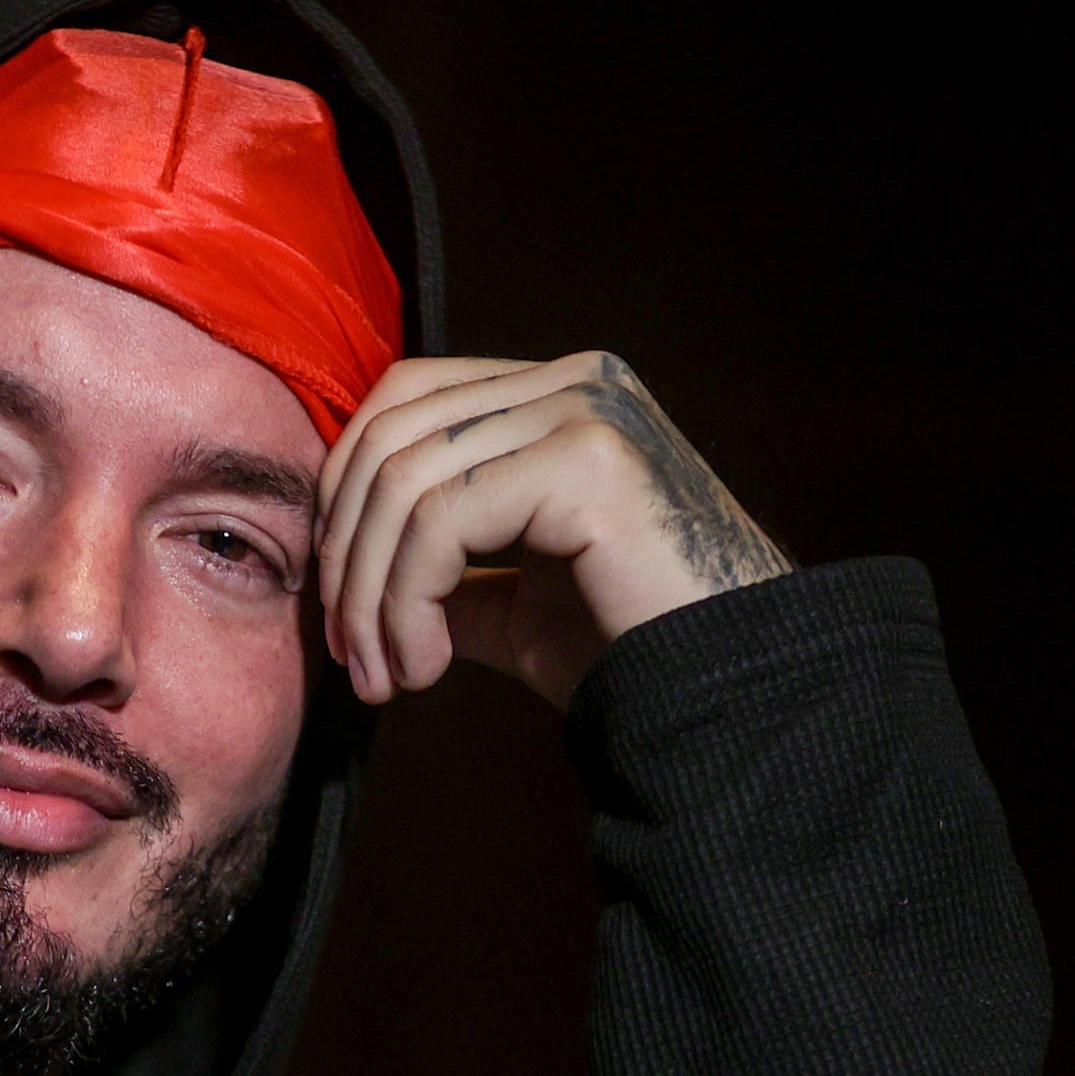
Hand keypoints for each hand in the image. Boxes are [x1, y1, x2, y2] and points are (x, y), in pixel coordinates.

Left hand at [316, 351, 787, 709]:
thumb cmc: (632, 650)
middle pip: (390, 433)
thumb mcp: (517, 601)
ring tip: (389, 677)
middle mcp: (575, 380)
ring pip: (404, 482)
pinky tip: (427, 667)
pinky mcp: (589, 457)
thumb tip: (349, 572)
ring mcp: (586, 408)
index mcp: (557, 394)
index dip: (344, 500)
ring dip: (372, 596)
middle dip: (346, 556)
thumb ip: (445, 567)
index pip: (403, 403)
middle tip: (351, 660)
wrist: (730, 695)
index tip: (344, 614)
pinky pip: (440, 520)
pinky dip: (407, 602)